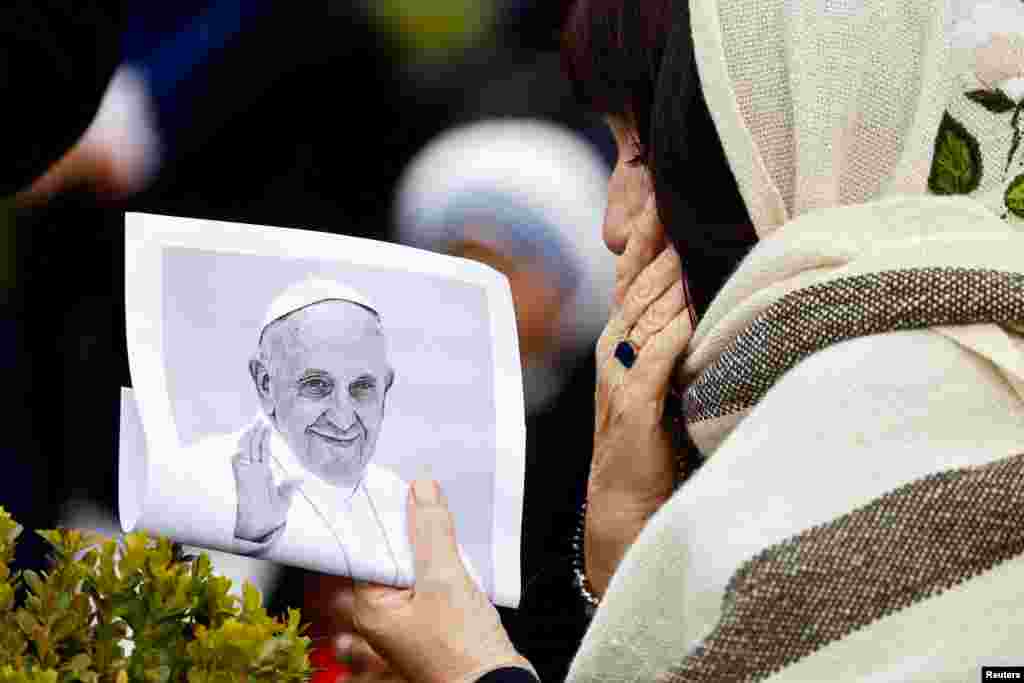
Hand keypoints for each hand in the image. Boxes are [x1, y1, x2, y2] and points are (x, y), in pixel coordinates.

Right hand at [232, 423, 299, 542]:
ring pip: (248, 450)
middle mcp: (254, 472)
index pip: (263, 451)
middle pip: (255, 446)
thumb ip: (289, 488)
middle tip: (261, 415)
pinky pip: (241, 461)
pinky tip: (245, 438)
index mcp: (263, 475)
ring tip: (255, 422)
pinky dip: (243, 449)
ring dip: (251, 436)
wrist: (260, 532)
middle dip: (257, 431)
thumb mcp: (283, 501)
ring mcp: (248, 474)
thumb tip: (300, 476)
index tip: (266, 424)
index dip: (265, 438)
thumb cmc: (269, 518)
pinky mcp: (243, 479)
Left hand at [350, 480, 531, 682]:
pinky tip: (451, 566)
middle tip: (419, 511)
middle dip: (405, 536)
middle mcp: (380, 620)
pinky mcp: (428, 627)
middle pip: (385, 559)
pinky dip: (436, 572)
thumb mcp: (445, 579)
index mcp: (369, 609)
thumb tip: (421, 491)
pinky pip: (424, 588)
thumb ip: (431, 530)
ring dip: (423, 554)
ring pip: (406, 572)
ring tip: (438, 543)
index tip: (397, 494)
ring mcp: (404, 626)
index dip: (382, 518)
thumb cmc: (463, 653)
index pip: (365, 548)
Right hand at [588, 198, 693, 594]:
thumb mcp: (663, 374)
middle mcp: (617, 345)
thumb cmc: (653, 438)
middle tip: (677, 187)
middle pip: (639, 276)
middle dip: (658, 231)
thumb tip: (706, 290)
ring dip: (668, 268)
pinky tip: (692, 302)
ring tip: (688, 227)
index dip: (648, 227)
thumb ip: (676, 333)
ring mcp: (621, 371)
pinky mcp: (634, 402)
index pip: (634, 267)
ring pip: (646, 307)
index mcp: (624, 335)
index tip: (663, 184)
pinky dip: (675, 327)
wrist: (625, 499)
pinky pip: (657, 354)